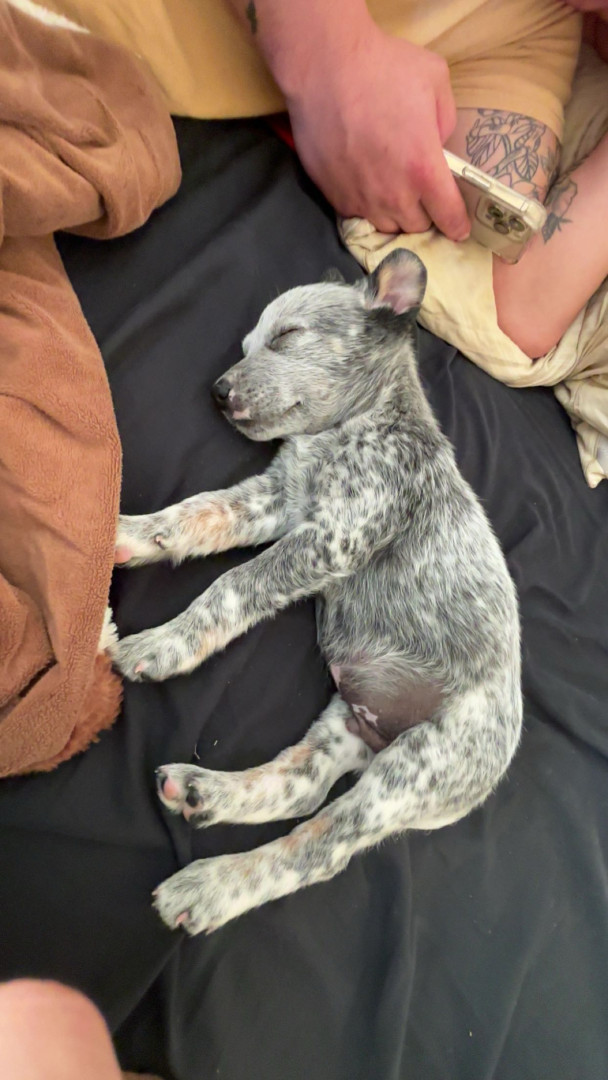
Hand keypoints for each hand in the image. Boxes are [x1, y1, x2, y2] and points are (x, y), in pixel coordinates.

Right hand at [286, 25, 468, 238]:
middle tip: (423, 195)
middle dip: (425, 215)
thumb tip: (440, 146)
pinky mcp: (335, 196)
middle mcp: (394, 194)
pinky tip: (367, 185)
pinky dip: (368, 207)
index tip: (459, 227)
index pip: (449, 218)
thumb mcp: (435, 81)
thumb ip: (446, 122)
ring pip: (387, 226)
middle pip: (417, 228)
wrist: (324, 68)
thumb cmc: (382, 68)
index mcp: (424, 169)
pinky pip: (359, 215)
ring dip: (396, 215)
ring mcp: (362, 199)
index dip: (457, 225)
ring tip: (394, 193)